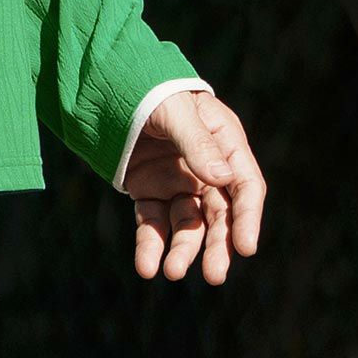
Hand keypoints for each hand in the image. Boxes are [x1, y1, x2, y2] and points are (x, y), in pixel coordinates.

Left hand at [120, 89, 264, 284]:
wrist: (110, 82)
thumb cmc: (151, 88)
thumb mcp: (175, 111)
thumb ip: (197, 143)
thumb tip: (223, 179)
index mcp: (224, 143)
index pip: (244, 186)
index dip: (247, 218)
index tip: (246, 248)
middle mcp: (206, 169)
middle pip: (219, 215)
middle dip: (217, 246)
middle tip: (214, 275)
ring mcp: (178, 182)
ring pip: (188, 225)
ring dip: (182, 250)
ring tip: (171, 271)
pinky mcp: (151, 191)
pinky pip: (154, 223)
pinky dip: (150, 245)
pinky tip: (146, 267)